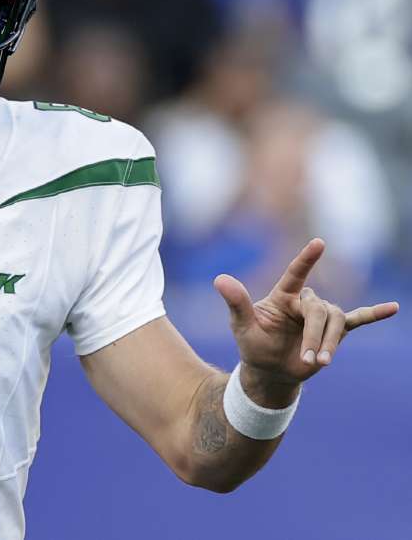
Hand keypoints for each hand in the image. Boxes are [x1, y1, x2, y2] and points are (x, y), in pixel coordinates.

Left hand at [213, 239, 398, 384]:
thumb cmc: (253, 344)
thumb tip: (219, 278)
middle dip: (317, 336)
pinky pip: (358, 318)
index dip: (306, 259)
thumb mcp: (241, 325)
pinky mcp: (335, 330)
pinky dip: (374, 314)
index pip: (295, 273)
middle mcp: (303, 301)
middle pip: (319, 310)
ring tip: (321, 363)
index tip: (319, 243)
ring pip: (336, 321)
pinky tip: (394, 308)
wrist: (270, 370)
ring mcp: (321, 315)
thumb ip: (236, 302)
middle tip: (312, 360)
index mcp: (282, 296)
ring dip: (330, 343)